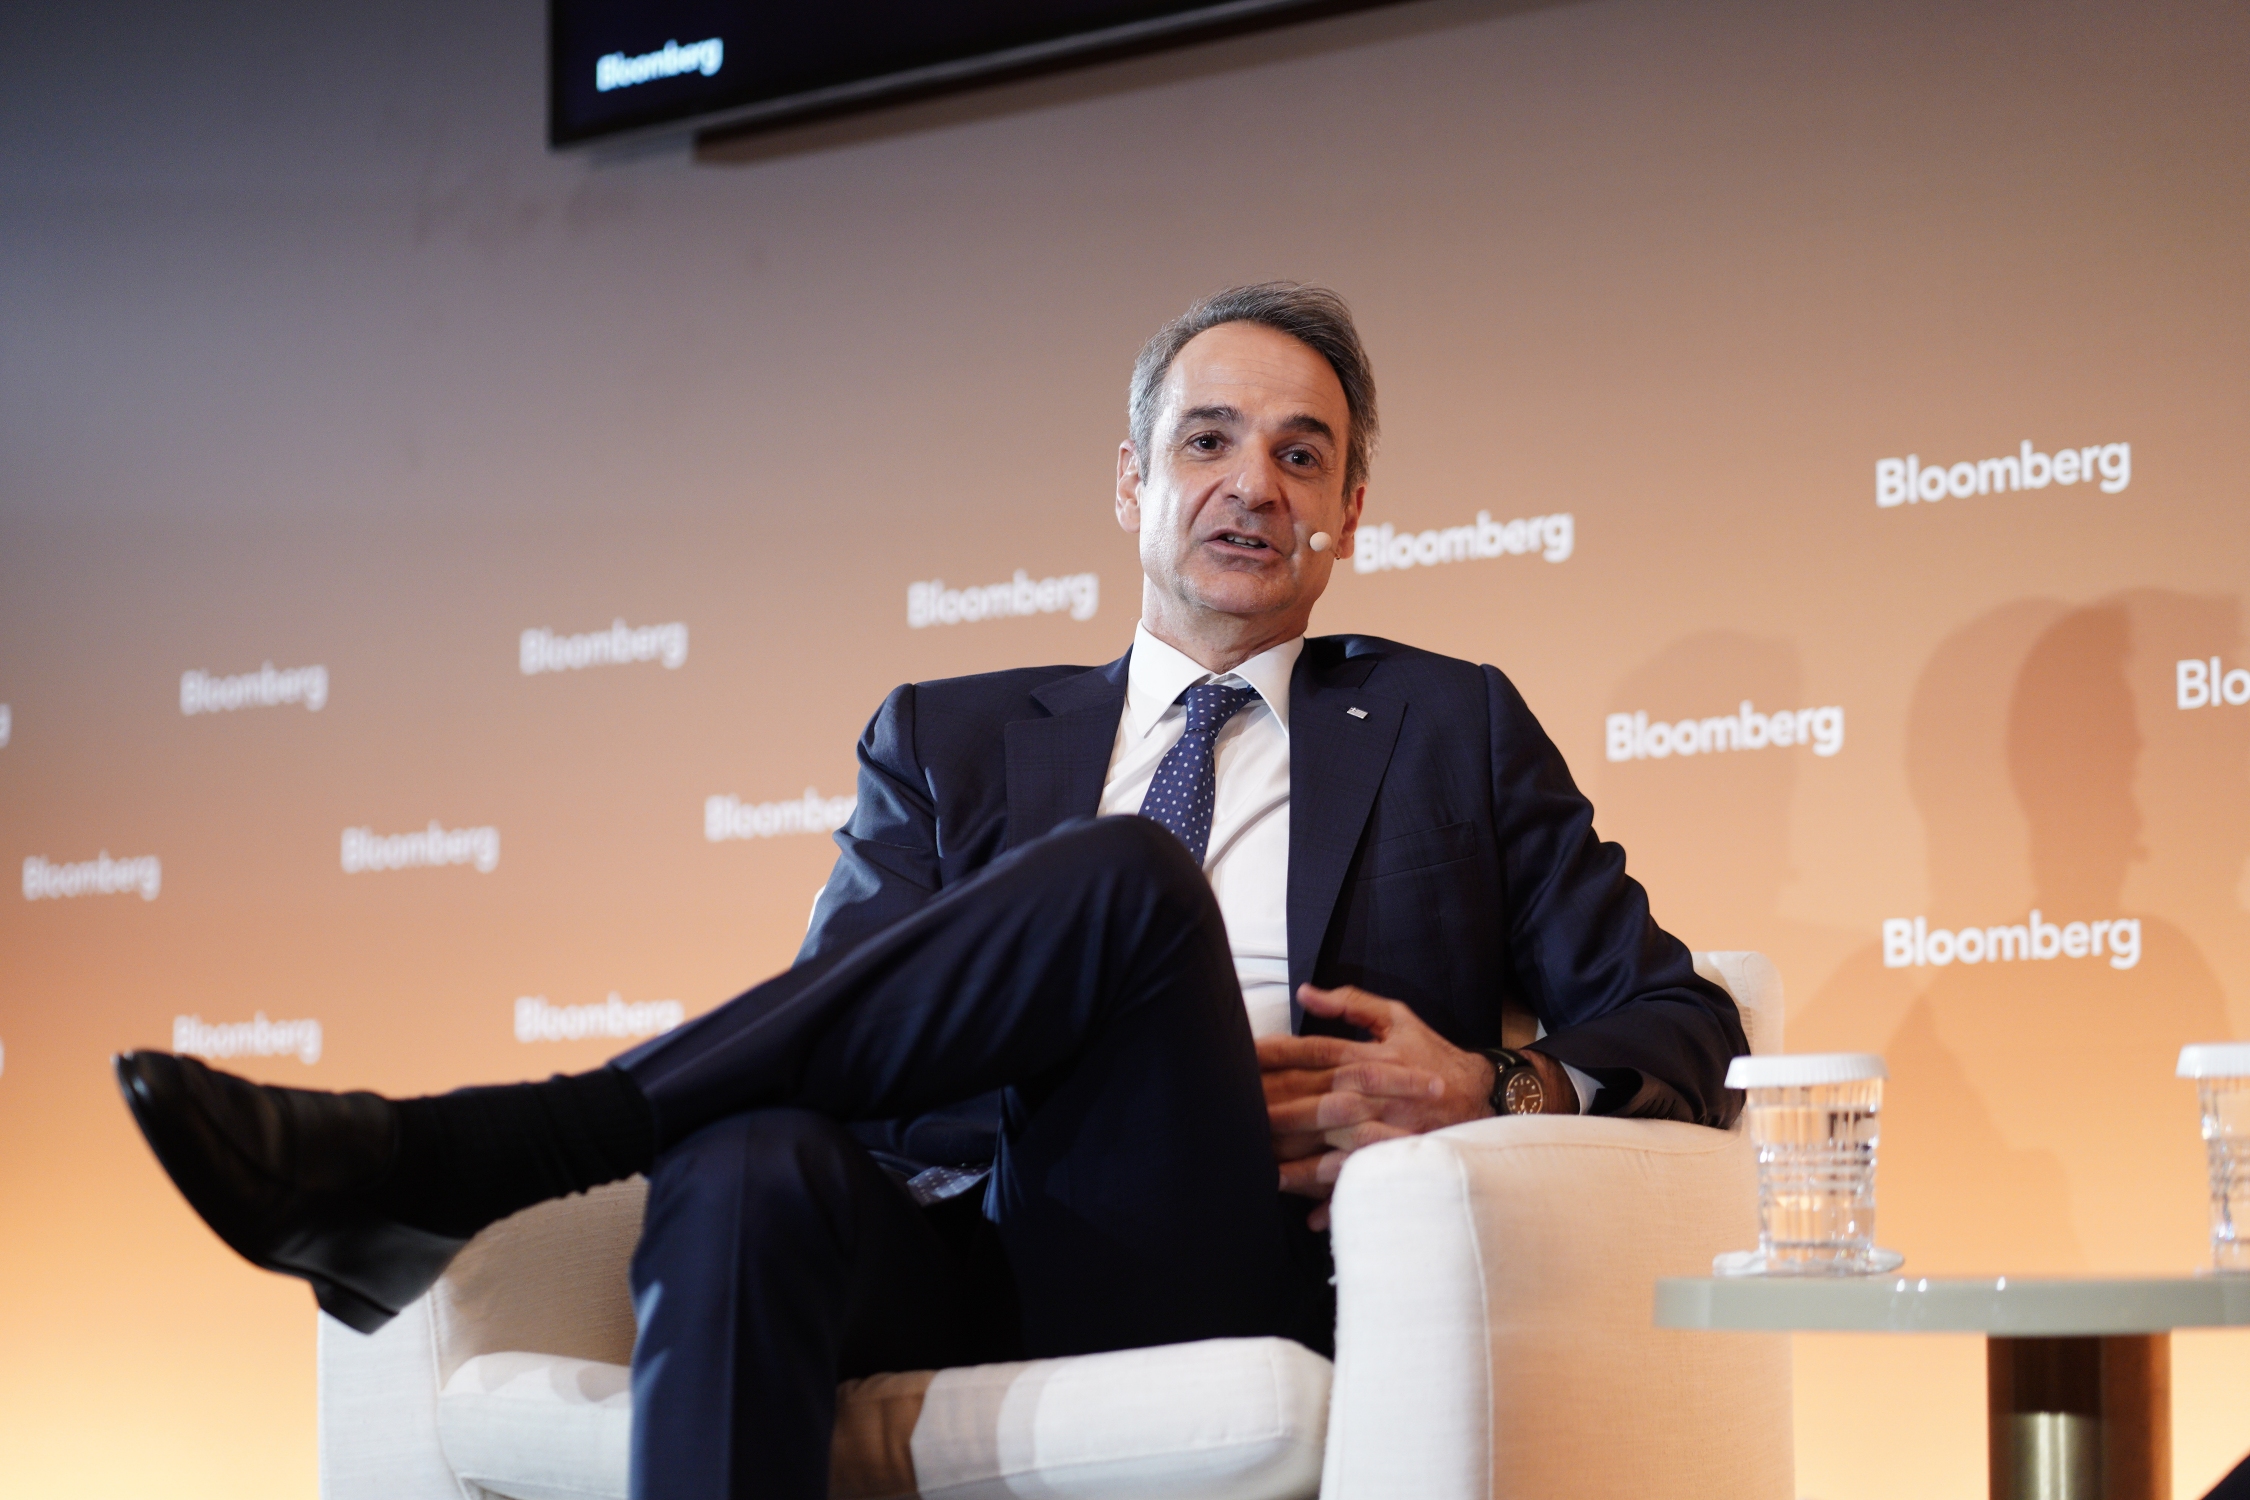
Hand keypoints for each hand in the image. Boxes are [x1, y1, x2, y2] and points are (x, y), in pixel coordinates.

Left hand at [1258, 984, 1563, 1227]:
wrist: (1481, 1093)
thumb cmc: (1430, 1053)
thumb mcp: (1396, 1018)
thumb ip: (1350, 1003)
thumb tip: (1305, 992)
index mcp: (1366, 1057)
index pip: (1309, 1053)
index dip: (1271, 1056)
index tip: (1238, 1061)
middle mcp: (1370, 1094)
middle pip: (1312, 1101)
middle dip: (1273, 1110)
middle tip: (1234, 1117)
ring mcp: (1382, 1130)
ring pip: (1332, 1148)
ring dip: (1297, 1162)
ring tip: (1260, 1172)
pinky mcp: (1394, 1158)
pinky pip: (1362, 1182)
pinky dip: (1338, 1201)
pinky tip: (1309, 1218)